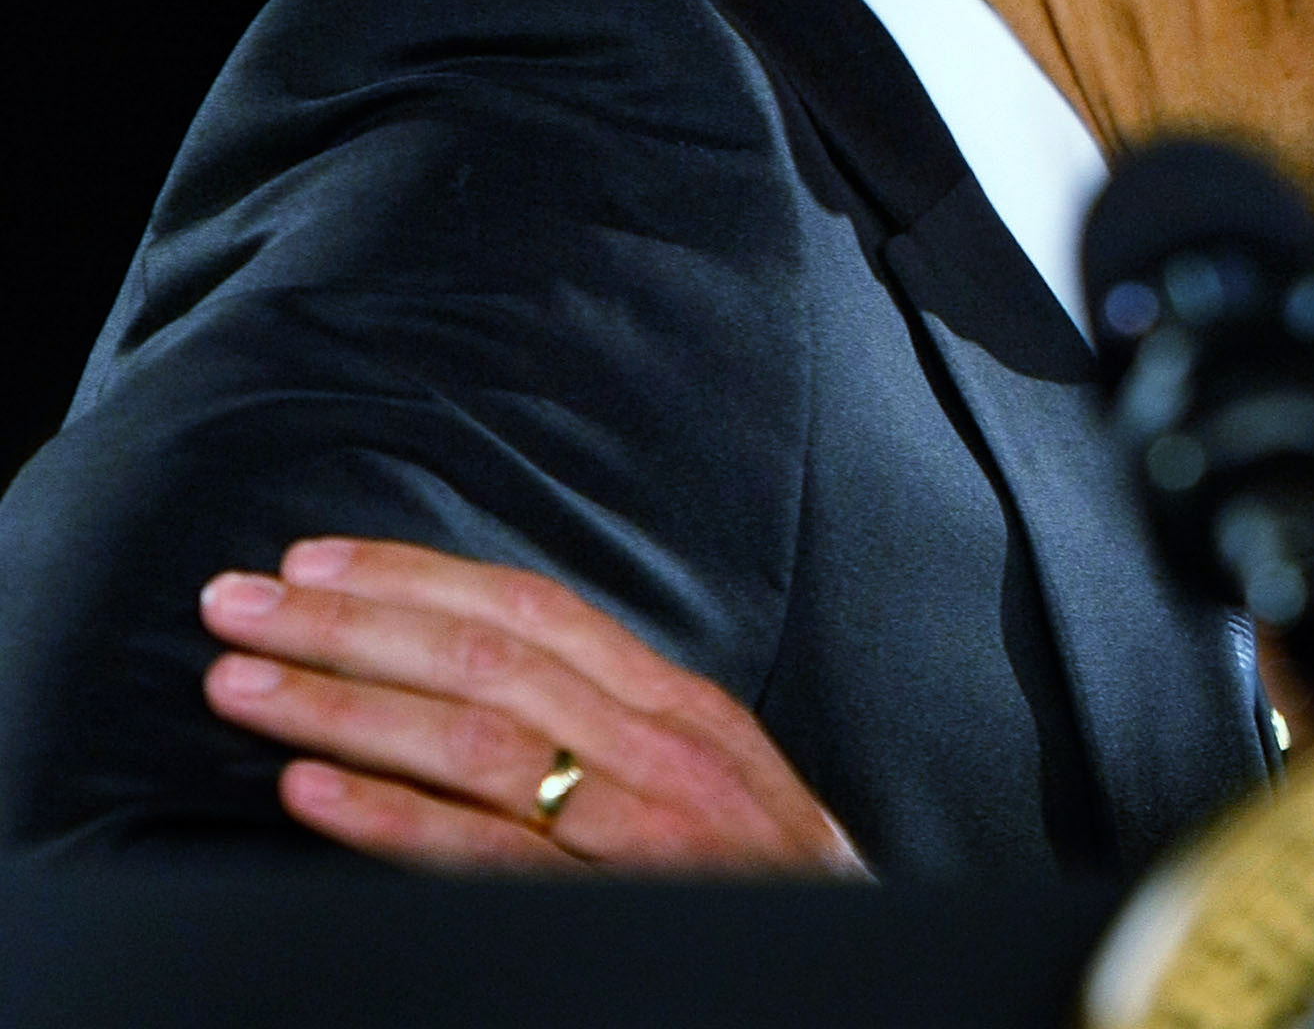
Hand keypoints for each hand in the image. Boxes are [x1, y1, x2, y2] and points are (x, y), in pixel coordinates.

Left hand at [199, 538, 869, 878]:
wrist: (865, 967)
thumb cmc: (770, 883)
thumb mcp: (711, 779)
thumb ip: (620, 727)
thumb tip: (494, 678)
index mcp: (678, 706)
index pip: (531, 609)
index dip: (416, 577)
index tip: (316, 559)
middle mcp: (660, 747)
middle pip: (483, 658)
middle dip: (349, 623)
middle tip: (237, 601)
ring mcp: (641, 824)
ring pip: (473, 739)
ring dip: (342, 704)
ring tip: (243, 684)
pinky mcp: (617, 903)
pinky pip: (486, 854)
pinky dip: (389, 820)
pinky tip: (307, 794)